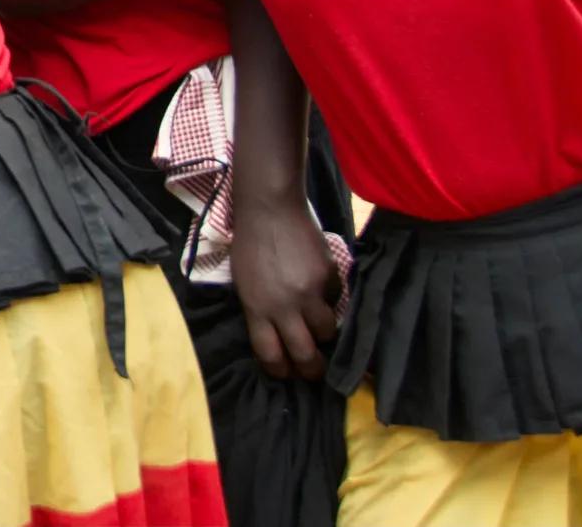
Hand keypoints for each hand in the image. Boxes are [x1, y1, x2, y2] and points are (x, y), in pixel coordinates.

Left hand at [234, 200, 339, 379]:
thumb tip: (278, 335)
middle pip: (304, 354)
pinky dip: (330, 298)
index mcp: (256, 308)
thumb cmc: (250, 243)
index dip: (281, 370)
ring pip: (326, 332)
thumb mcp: (245, 282)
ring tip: (318, 324)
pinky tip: (320, 285)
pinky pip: (336, 299)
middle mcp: (283, 306)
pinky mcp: (329, 277)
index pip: (270, 355)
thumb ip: (260, 310)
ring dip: (323, 332)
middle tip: (316, 370)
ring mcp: (309, 292)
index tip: (287, 374)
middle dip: (312, 369)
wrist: (269, 207)